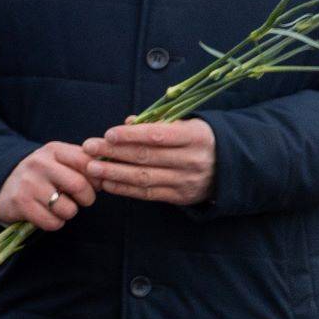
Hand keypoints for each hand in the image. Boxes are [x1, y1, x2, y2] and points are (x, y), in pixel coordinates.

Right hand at [0, 142, 95, 230]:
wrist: (3, 185)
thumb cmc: (43, 175)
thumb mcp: (59, 160)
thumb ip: (83, 162)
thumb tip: (110, 172)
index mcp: (53, 150)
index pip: (87, 162)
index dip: (97, 178)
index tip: (94, 185)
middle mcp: (39, 163)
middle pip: (79, 186)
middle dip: (87, 199)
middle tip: (80, 200)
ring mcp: (28, 183)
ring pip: (68, 208)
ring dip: (69, 213)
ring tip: (59, 206)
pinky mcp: (21, 203)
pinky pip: (52, 222)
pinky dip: (54, 223)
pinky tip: (47, 214)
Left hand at [85, 120, 215, 206]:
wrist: (230, 168)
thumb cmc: (198, 140)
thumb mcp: (186, 125)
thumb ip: (158, 123)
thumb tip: (128, 122)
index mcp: (195, 137)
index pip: (159, 135)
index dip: (132, 135)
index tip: (108, 133)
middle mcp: (192, 160)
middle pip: (147, 156)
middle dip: (114, 152)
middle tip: (89, 148)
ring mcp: (186, 180)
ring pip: (145, 177)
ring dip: (114, 173)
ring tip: (92, 168)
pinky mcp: (180, 197)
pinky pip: (148, 194)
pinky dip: (125, 189)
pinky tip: (106, 183)